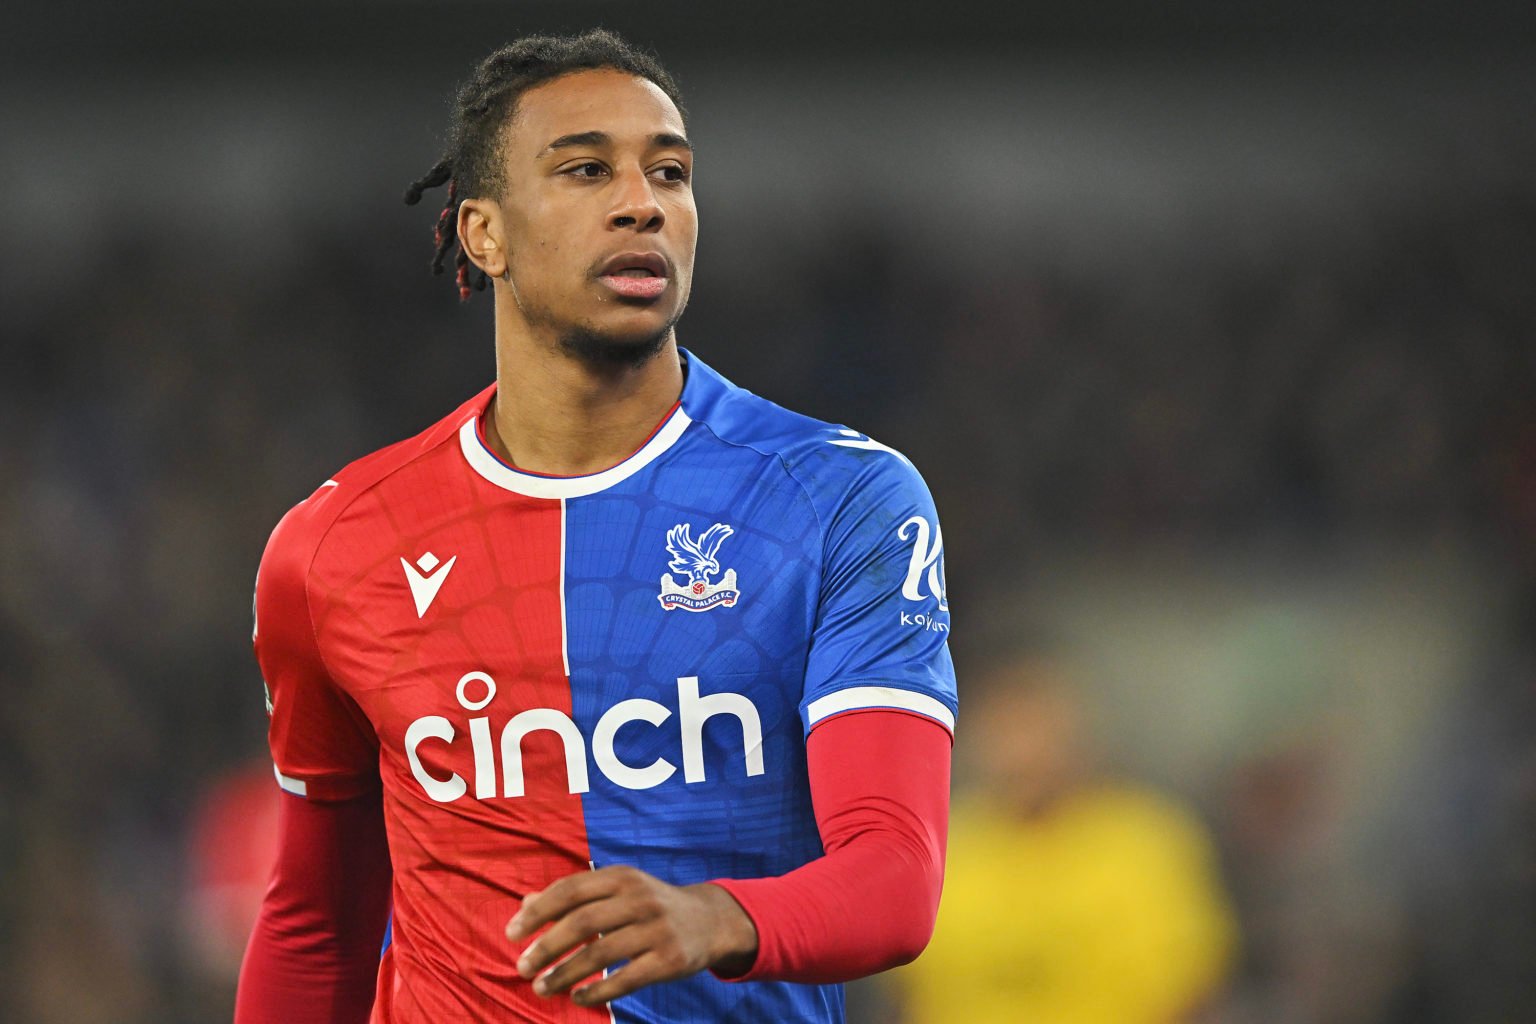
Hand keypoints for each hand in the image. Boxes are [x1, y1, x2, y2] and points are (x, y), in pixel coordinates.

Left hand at [505, 865, 758, 1005]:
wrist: (710, 921)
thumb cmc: (649, 905)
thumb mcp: (617, 890)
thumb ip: (573, 896)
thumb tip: (525, 904)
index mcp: (621, 877)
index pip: (570, 890)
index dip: (538, 912)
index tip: (512, 934)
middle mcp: (640, 898)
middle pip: (582, 922)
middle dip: (546, 947)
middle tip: (522, 967)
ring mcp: (657, 929)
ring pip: (600, 954)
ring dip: (565, 974)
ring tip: (542, 987)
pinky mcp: (670, 960)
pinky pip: (626, 979)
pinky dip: (596, 992)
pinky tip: (577, 997)